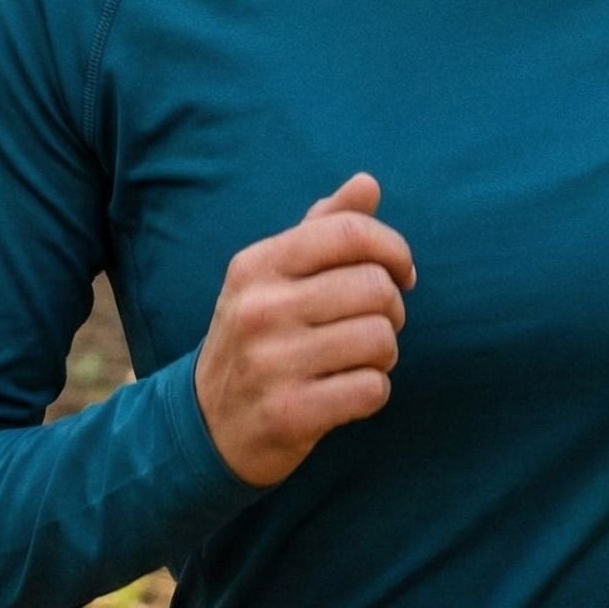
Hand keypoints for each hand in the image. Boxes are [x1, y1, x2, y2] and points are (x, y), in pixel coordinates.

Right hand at [193, 173, 415, 488]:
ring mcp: (271, 363)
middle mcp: (260, 308)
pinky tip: (347, 393)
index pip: (349, 232)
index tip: (402, 273)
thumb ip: (322, 227)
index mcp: (257, 265)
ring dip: (384, 354)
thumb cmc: (257, 336)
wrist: (207, 424)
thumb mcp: (273, 276)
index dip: (393, 249)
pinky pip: (372, 390)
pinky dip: (373, 392)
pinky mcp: (289, 414)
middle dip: (392, 309)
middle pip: (375, 287)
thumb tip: (368, 183)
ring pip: (380, 339)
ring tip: (357, 359)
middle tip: (374, 324)